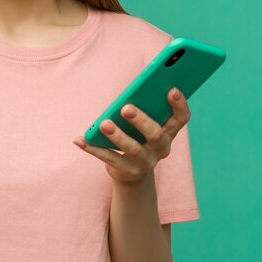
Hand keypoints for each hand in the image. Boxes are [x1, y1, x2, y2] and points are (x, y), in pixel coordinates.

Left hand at [73, 88, 190, 185]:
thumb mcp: (143, 123)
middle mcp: (161, 148)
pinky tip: (80, 140)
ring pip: (133, 149)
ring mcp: (146, 162)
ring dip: (117, 135)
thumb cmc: (137, 136)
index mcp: (169, 131)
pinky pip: (109, 158)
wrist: (132, 172)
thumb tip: (125, 97)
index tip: (171, 89)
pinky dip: (93, 148)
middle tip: (126, 108)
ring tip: (104, 124)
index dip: (179, 104)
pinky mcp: (127, 171)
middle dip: (141, 120)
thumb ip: (141, 109)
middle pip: (155, 134)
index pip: (181, 118)